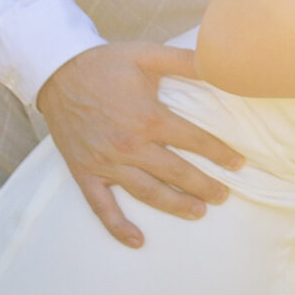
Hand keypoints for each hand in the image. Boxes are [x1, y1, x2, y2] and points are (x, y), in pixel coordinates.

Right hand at [38, 43, 245, 248]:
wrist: (56, 72)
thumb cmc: (104, 63)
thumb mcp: (146, 54)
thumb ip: (184, 60)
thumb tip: (218, 61)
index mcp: (148, 118)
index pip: (194, 141)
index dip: (219, 153)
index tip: (238, 164)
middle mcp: (130, 145)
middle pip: (176, 172)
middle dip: (204, 185)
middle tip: (224, 195)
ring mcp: (107, 163)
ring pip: (148, 192)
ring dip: (175, 205)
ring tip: (198, 212)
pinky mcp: (86, 173)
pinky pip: (103, 207)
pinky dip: (119, 227)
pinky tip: (137, 241)